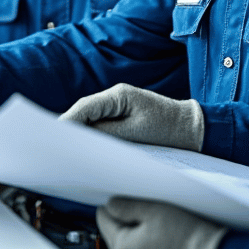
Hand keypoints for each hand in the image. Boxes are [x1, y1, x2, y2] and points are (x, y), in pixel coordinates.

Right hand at [59, 83, 203, 150]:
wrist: (196, 130)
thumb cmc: (171, 131)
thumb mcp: (136, 135)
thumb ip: (107, 135)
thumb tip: (81, 139)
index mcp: (118, 96)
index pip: (84, 108)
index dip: (66, 122)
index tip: (52, 137)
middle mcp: (116, 98)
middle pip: (84, 113)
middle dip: (70, 129)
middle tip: (54, 149)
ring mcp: (119, 107)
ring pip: (91, 120)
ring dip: (81, 135)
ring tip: (67, 153)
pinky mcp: (124, 119)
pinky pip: (102, 126)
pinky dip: (94, 137)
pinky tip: (89, 151)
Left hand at [97, 197, 225, 248]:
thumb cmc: (187, 237)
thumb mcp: (153, 211)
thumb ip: (126, 206)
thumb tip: (111, 205)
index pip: (104, 222)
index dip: (110, 207)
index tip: (115, 199)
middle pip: (118, 237)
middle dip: (126, 222)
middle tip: (142, 208)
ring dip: (140, 238)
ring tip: (159, 225)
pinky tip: (165, 242)